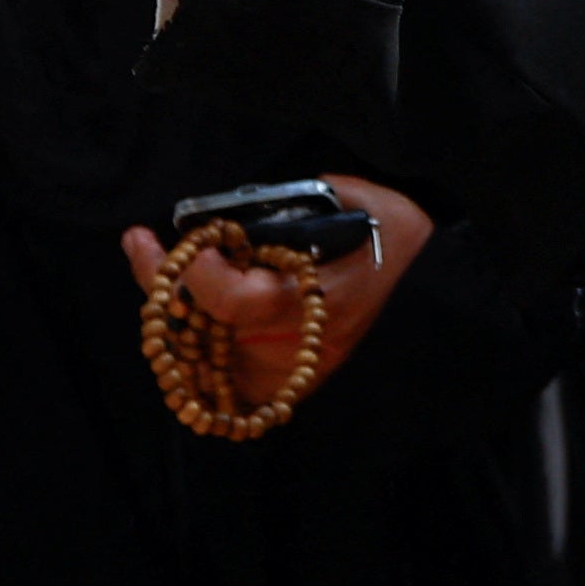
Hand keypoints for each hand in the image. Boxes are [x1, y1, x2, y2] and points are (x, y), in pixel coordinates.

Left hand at [117, 176, 433, 407]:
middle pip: (199, 335)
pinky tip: (193, 316)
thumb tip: (240, 210)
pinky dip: (200, 353)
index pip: (230, 301)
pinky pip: (224, 383)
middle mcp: (295, 347)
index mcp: (314, 300)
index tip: (161, 235)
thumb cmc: (400, 238)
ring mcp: (290, 373)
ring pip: (201, 362)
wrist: (442, 289)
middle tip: (142, 246)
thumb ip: (294, 203)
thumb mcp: (356, 200)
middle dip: (160, 289)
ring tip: (164, 274)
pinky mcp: (290, 386)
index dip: (190, 272)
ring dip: (174, 321)